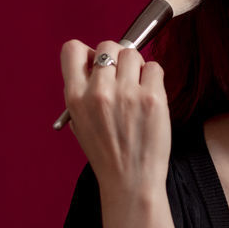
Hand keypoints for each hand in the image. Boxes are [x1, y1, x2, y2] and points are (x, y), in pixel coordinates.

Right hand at [60, 40, 170, 192]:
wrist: (130, 181)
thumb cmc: (107, 153)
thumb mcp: (80, 122)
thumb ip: (83, 90)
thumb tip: (95, 59)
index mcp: (75, 97)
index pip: (72, 49)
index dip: (87, 52)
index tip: (97, 64)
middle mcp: (99, 92)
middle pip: (108, 46)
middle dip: (118, 57)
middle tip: (124, 77)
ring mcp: (126, 94)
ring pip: (133, 54)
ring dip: (138, 66)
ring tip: (138, 88)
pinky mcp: (152, 98)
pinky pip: (155, 67)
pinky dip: (154, 77)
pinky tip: (151, 96)